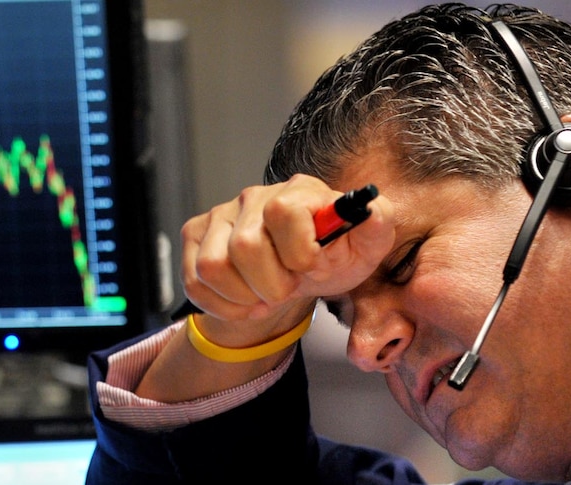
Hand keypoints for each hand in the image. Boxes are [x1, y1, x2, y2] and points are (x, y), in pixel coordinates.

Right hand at [180, 174, 394, 341]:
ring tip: (264, 297)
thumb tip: (372, 211)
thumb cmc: (331, 257)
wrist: (297, 274)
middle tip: (288, 290)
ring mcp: (220, 216)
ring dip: (244, 297)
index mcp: (299, 191)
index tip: (311, 268)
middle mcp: (254, 197)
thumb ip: (377, 225)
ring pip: (213, 267)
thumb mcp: (364, 247)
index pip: (283, 211)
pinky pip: (194, 280)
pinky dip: (221, 305)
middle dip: (272, 284)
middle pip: (244, 247)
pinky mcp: (196, 237)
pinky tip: (244, 302)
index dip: (297, 251)